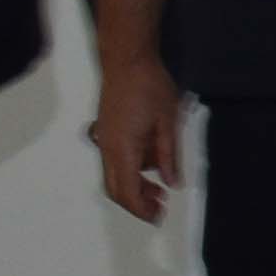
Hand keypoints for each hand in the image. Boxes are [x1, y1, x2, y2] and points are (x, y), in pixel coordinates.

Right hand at [92, 55, 186, 225]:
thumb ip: (169, 156)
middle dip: (137, 203)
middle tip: (161, 207)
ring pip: (113, 176)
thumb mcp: (169, 122)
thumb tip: (171, 184)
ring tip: (159, 188)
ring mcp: (104, 140)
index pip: (127, 192)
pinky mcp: (106, 132)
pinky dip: (130, 171)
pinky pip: (114, 161)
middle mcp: (108, 149)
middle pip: (116, 189)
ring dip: (134, 187)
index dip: (142, 209)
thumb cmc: (150, 86)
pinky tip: (150, 164)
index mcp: (123, 149)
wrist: (127, 59)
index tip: (159, 216)